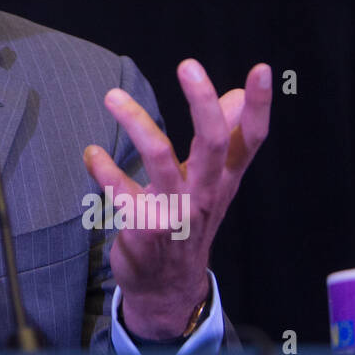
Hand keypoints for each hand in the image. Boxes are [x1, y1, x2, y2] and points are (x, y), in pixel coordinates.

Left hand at [82, 60, 270, 338]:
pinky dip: (103, 170)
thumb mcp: (211, 183)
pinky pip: (122, 193)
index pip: (249, 139)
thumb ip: (222, 138)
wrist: (168, 288)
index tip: (262, 70)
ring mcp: (175, 212)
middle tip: (189, 66)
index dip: (260, 106)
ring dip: (136, 124)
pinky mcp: (144, 230)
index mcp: (223, 179)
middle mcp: (204, 193)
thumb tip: (237, 94)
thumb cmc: (188, 222)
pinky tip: (93, 154)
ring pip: (159, 159)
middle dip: (202, 103)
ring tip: (113, 97)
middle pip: (211, 143)